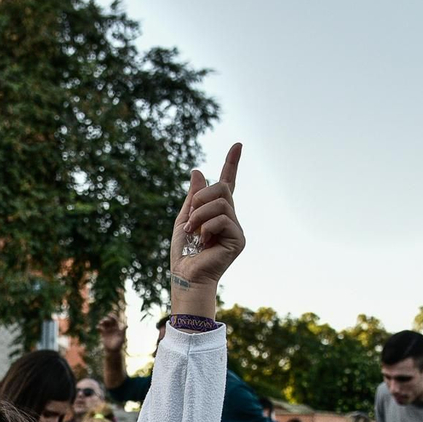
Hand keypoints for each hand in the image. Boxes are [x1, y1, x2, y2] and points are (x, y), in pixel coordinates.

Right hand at [99, 314, 125, 353]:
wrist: (113, 351)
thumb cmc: (118, 345)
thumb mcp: (121, 337)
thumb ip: (123, 331)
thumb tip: (126, 325)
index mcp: (118, 328)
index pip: (115, 320)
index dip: (113, 317)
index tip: (109, 315)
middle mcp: (113, 328)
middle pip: (109, 321)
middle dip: (106, 319)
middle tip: (104, 320)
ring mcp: (108, 331)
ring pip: (104, 324)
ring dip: (102, 322)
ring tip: (101, 323)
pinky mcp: (104, 334)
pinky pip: (100, 329)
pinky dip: (99, 327)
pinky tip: (97, 328)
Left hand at [169, 143, 244, 312]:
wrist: (186, 276)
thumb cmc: (184, 253)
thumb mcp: (185, 218)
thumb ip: (193, 197)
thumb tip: (197, 171)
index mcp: (217, 212)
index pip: (227, 184)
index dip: (232, 164)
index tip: (238, 145)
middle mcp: (230, 218)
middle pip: (222, 188)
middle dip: (200, 198)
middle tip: (190, 219)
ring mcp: (236, 228)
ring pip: (221, 203)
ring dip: (199, 215)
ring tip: (194, 233)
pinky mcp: (239, 239)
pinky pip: (223, 218)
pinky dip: (207, 227)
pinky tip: (203, 241)